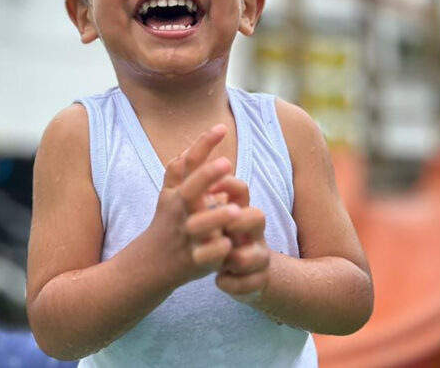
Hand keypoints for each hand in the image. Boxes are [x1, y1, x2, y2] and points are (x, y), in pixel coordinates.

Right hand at [146, 125, 240, 285]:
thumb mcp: (167, 196)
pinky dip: (215, 251)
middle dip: (207, 176)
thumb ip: (178, 171)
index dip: (203, 145)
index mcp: (175, 194)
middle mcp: (178, 213)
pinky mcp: (192, 262)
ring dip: (216, 217)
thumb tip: (191, 147)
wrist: (146, 267)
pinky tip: (229, 245)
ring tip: (236, 210)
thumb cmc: (165, 225)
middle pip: (190, 191)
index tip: (222, 127)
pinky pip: (205, 257)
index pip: (187, 164)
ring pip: (199, 227)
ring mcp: (185, 237)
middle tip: (227, 162)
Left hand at [209, 176, 270, 302]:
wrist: (240, 271)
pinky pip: (250, 283)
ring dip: (235, 257)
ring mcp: (257, 255)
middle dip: (238, 221)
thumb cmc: (222, 234)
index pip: (240, 190)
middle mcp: (251, 231)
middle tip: (218, 228)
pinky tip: (219, 280)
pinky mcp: (256, 280)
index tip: (207, 189)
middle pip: (257, 216)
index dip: (227, 186)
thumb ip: (198, 186)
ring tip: (219, 261)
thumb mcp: (210, 211)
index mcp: (239, 210)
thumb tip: (182, 156)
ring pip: (257, 255)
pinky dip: (232, 283)